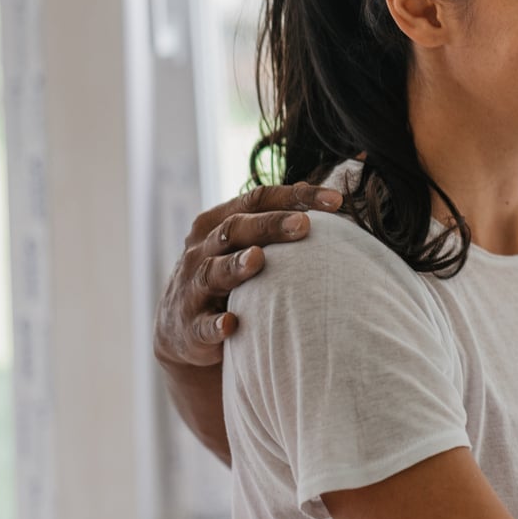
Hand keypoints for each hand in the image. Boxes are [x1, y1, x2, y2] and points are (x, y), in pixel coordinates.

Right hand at [152, 183, 341, 369]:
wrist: (182, 329)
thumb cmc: (227, 277)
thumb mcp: (242, 242)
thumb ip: (272, 218)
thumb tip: (316, 189)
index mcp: (218, 223)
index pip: (258, 199)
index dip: (295, 197)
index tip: (336, 201)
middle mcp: (202, 250)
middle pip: (235, 229)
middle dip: (269, 225)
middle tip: (304, 225)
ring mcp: (193, 288)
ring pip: (212, 272)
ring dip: (235, 266)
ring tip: (258, 259)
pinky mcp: (191, 327)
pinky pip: (202, 325)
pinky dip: (216, 324)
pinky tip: (231, 323)